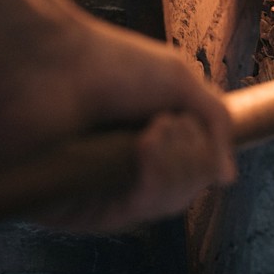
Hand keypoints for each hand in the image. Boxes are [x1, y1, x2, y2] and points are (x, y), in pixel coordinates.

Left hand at [0, 13, 236, 230]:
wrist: (46, 61)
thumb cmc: (105, 61)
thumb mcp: (180, 82)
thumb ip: (215, 123)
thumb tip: (227, 176)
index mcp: (144, 142)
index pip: (192, 170)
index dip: (202, 152)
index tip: (187, 119)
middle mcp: (121, 172)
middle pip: (185, 190)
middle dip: (193, 157)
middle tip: (168, 122)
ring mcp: (99, 192)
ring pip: (165, 204)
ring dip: (176, 165)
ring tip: (156, 128)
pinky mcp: (74, 209)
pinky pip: (132, 213)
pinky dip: (153, 180)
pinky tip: (146, 147)